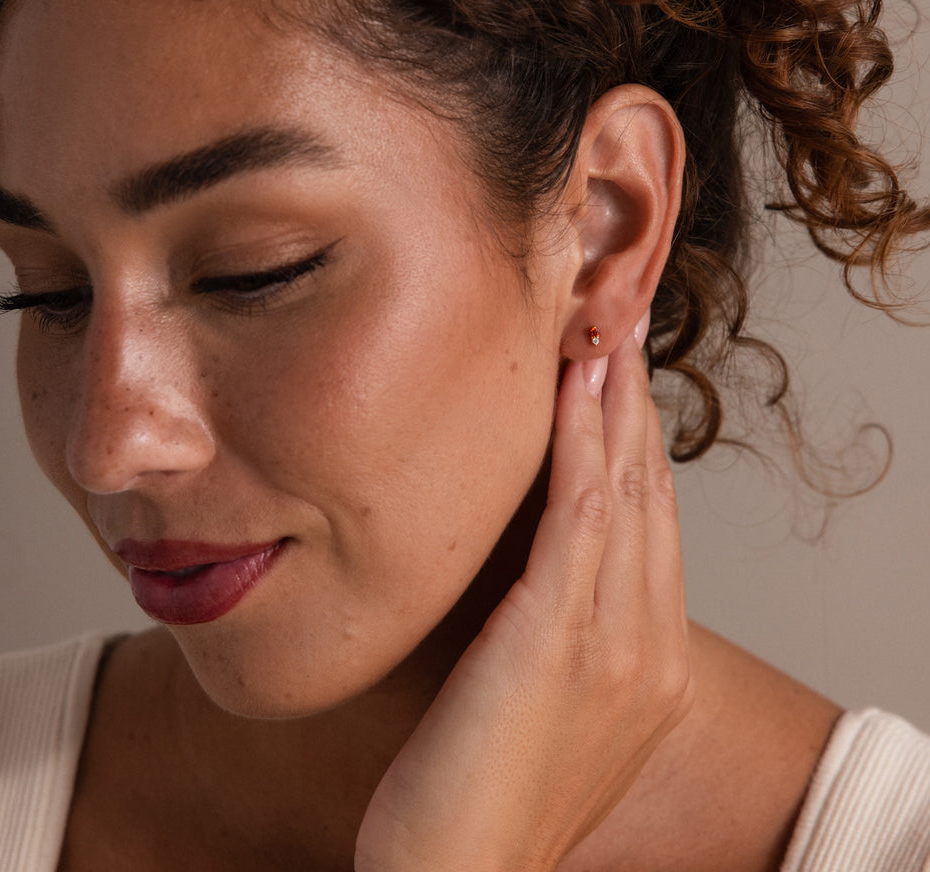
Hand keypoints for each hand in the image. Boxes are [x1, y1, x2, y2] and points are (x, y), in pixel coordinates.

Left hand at [355, 328, 692, 871]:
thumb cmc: (480, 801)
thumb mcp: (541, 711)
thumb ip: (558, 641)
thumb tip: (532, 579)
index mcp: (651, 668)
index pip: (652, 532)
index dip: (639, 450)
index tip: (619, 386)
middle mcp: (650, 650)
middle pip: (651, 500)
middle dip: (635, 410)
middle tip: (620, 331)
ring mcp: (614, 644)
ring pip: (625, 494)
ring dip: (612, 407)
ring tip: (602, 335)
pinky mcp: (558, 639)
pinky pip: (581, 517)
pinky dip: (581, 445)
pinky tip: (574, 390)